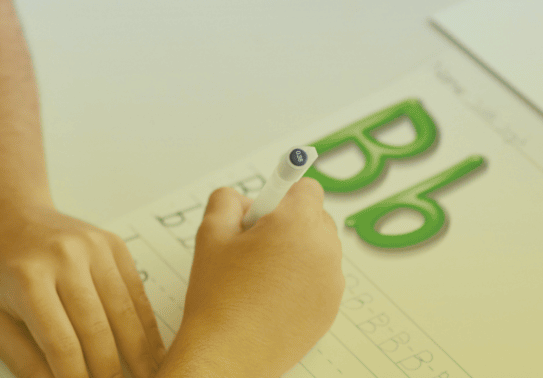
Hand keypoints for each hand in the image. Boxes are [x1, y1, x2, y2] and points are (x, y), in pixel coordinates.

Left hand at [0, 204, 166, 377]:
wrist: (6, 215)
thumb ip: (25, 362)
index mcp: (28, 280)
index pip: (62, 345)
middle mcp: (65, 259)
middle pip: (98, 330)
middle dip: (110, 373)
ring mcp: (94, 248)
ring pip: (125, 313)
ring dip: (139, 354)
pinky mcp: (114, 244)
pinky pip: (136, 292)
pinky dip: (146, 326)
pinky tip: (152, 350)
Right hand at [160, 179, 343, 377]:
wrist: (227, 353)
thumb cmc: (218, 297)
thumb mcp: (211, 234)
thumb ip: (226, 201)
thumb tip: (242, 198)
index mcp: (297, 224)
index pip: (307, 188)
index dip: (283, 193)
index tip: (269, 205)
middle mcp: (324, 249)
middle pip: (315, 217)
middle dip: (288, 222)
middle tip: (255, 243)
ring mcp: (331, 282)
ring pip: (318, 249)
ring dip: (297, 251)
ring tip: (260, 275)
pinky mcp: (331, 308)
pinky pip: (321, 279)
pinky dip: (302, 280)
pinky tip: (272, 296)